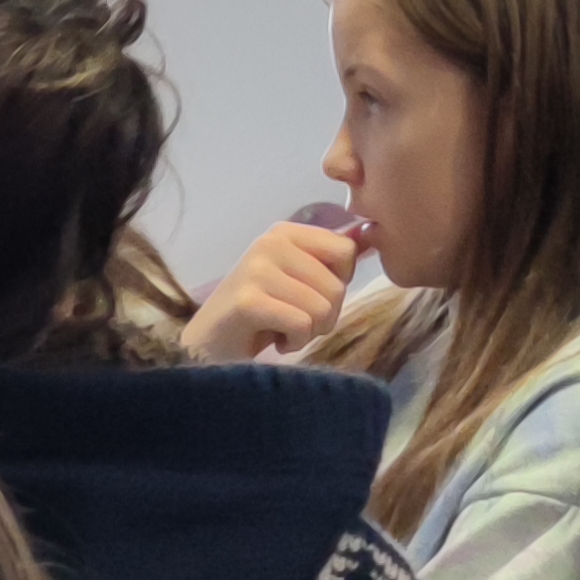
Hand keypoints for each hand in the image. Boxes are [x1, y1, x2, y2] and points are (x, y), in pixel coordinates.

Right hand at [177, 216, 365, 360]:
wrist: (208, 347)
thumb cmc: (260, 316)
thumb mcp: (298, 278)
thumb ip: (330, 258)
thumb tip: (370, 234)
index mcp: (284, 232)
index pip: (346, 251)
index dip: (337, 283)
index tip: (307, 295)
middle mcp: (270, 242)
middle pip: (337, 285)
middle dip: (324, 316)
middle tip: (292, 320)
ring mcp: (257, 270)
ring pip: (323, 308)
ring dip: (308, 332)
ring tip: (280, 329)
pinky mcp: (248, 301)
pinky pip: (301, 324)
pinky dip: (293, 342)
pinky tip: (272, 339)